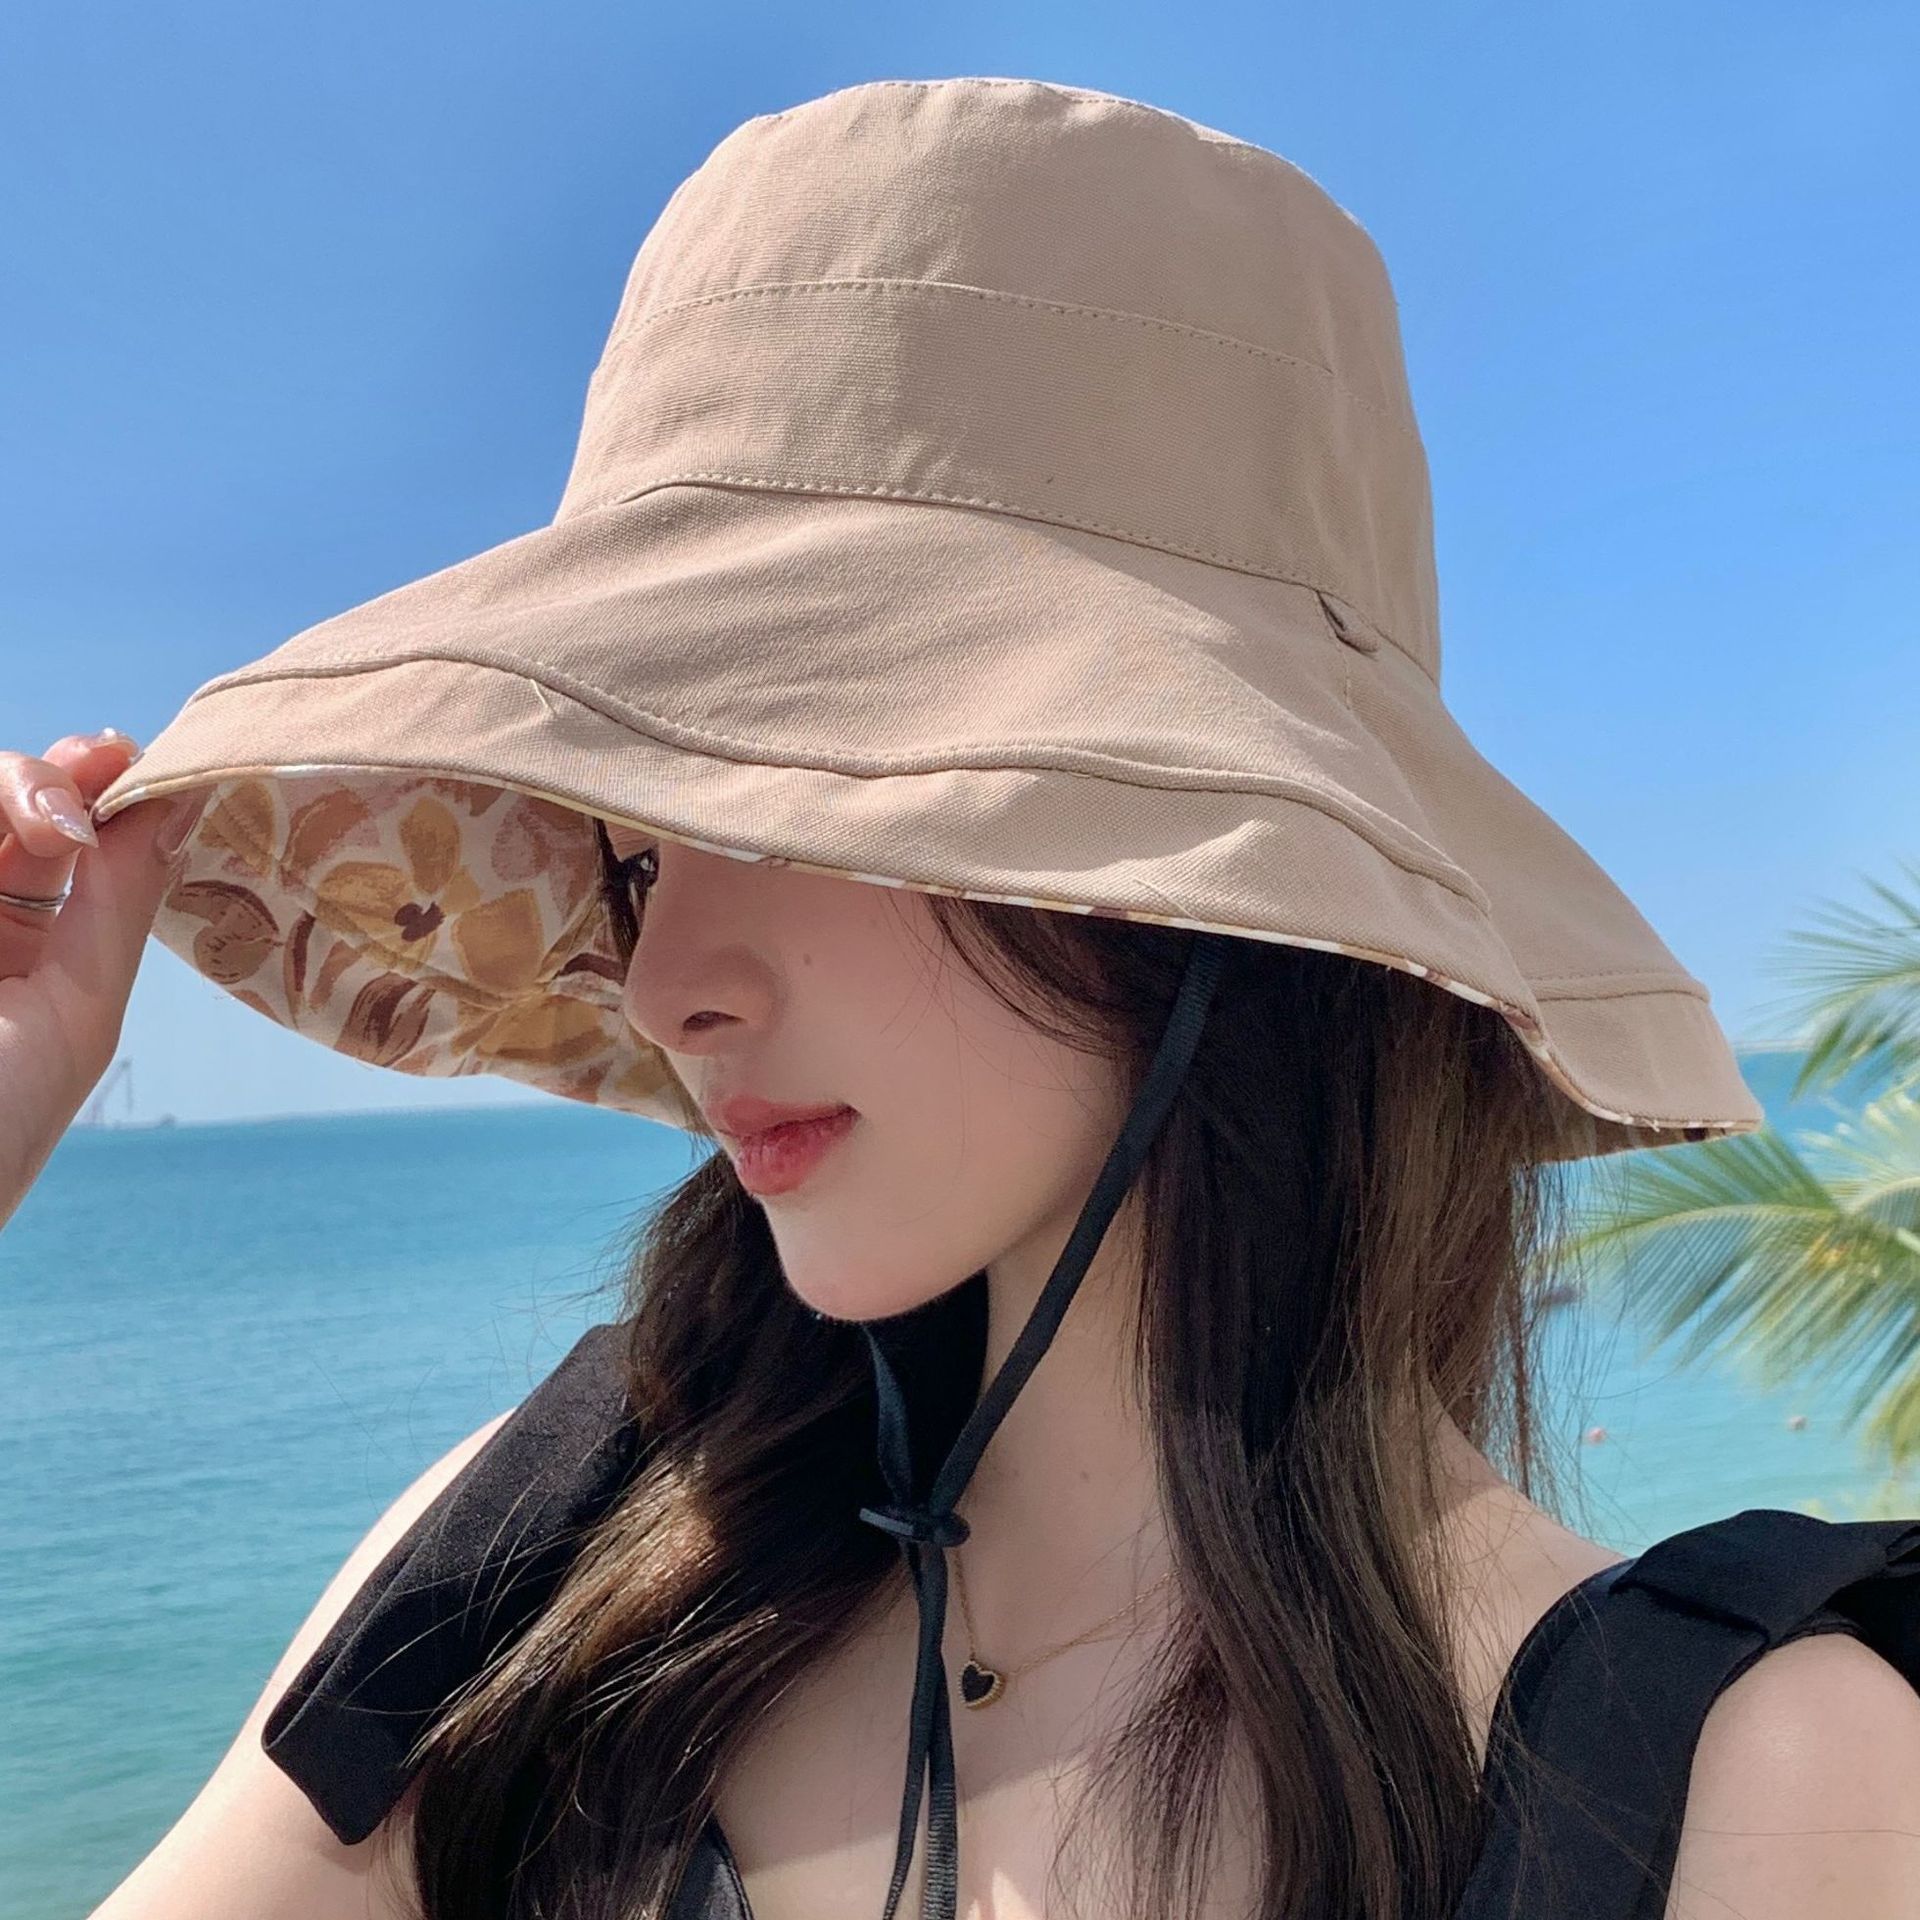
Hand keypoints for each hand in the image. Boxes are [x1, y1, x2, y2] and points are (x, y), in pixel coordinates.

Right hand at [0, 732, 204, 1228]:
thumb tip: (179, 803)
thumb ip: (116, 905)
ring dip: (8, 786)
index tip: (122, 760)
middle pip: (5, 804)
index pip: (63, 839)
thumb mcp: (72, 1012)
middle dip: (46, 776)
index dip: (94, 788)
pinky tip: (19, 831)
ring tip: (48, 821)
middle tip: (84, 785)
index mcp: (24, 947)